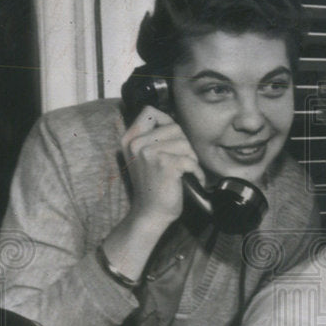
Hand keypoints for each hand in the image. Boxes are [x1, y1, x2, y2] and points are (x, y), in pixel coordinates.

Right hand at [121, 106, 204, 227]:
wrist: (150, 213)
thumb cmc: (153, 186)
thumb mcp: (144, 157)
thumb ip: (153, 137)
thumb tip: (173, 123)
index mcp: (130, 139)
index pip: (150, 111)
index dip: (168, 121)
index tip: (173, 140)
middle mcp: (136, 143)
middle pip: (174, 127)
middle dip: (185, 145)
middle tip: (182, 162)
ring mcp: (148, 153)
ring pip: (185, 143)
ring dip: (192, 159)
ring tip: (185, 172)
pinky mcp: (164, 164)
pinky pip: (190, 160)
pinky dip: (196, 172)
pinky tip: (191, 180)